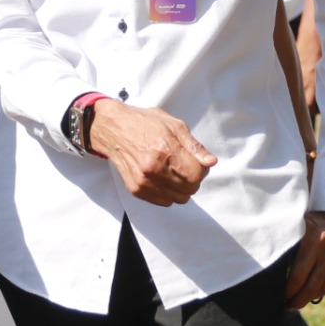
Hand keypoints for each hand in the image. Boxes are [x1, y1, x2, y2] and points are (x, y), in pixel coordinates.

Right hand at [82, 102, 216, 205]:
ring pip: (179, 199)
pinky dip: (168, 193)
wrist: (114, 129)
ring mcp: (143, 182)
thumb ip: (194, 146)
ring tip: (173, 170)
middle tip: (184, 165)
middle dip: (193, 178)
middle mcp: (153, 169)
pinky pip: (164, 202)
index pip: (196, 175)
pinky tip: (162, 177)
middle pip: (190, 189)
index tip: (196, 161)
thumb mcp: (174, 125)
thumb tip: (211, 162)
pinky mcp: (136, 190)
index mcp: (165, 150)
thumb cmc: (144, 123)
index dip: (201, 169)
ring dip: (181, 187)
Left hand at [285, 212, 324, 306]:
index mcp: (313, 242)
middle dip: (297, 300)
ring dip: (308, 298)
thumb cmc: (316, 218)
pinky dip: (320, 291)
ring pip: (321, 288)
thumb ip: (292, 241)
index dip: (289, 289)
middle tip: (288, 306)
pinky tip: (311, 293)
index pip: (299, 274)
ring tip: (297, 302)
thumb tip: (274, 262)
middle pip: (310, 287)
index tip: (281, 296)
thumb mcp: (302, 224)